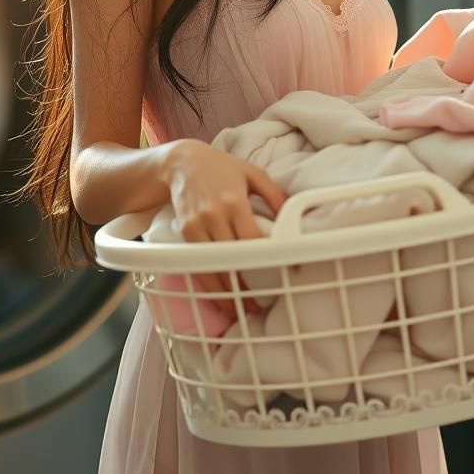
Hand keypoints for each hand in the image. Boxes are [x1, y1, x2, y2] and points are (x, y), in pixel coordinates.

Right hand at [161, 138, 287, 318]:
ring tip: (239, 311)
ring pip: (212, 266)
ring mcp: (197, 224)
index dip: (268, 258)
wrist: (181, 162)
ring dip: (224, 292)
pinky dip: (207, 281)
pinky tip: (217, 295)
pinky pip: (197, 262)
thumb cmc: (221, 166)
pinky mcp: (185, 231)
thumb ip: (274, 194)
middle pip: (232, 258)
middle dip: (245, 285)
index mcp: (235, 201)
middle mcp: (215, 214)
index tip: (283, 272)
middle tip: (259, 306)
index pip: (253, 239)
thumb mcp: (251, 172)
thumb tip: (292, 218)